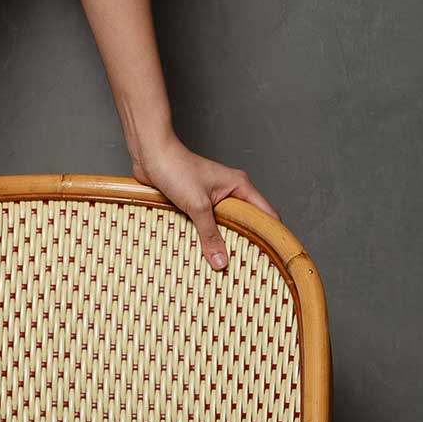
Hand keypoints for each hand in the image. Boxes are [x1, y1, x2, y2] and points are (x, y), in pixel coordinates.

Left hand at [129, 133, 280, 271]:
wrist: (150, 155)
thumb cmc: (176, 169)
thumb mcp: (197, 205)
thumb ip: (210, 234)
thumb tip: (220, 261)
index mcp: (240, 186)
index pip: (266, 214)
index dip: (271, 235)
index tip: (272, 257)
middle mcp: (230, 191)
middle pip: (246, 222)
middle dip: (245, 242)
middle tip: (245, 266)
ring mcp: (213, 196)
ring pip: (225, 224)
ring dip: (222, 240)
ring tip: (224, 264)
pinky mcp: (196, 201)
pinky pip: (206, 222)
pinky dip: (206, 235)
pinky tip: (203, 250)